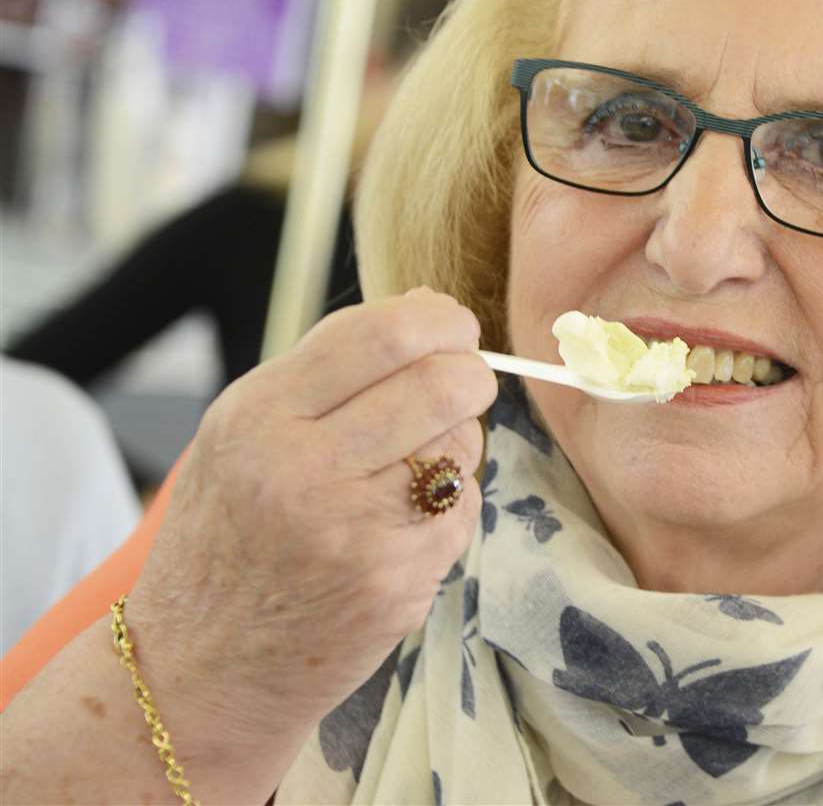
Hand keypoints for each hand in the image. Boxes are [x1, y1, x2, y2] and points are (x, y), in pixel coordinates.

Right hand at [122, 288, 495, 762]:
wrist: (198, 669)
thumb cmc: (228, 538)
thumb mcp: (243, 435)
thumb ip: (331, 369)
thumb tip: (429, 304)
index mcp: (259, 417)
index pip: (380, 335)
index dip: (439, 320)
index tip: (456, 327)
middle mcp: (305, 470)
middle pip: (442, 385)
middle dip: (472, 375)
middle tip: (467, 381)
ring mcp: (356, 532)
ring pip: (461, 446)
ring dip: (456, 442)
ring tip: (411, 465)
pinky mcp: (396, 582)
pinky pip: (461, 511)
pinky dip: (448, 507)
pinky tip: (399, 527)